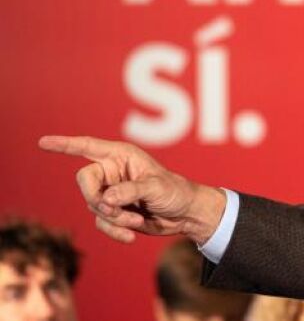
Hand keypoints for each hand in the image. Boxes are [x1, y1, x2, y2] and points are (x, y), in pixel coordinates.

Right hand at [38, 135, 225, 244]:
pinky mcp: (114, 211)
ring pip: (93, 206)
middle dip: (97, 199)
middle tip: (116, 209)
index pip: (87, 147)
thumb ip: (130, 190)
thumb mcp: (156, 188)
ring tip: (137, 219)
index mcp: (121, 156)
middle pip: (84, 182)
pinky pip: (101, 223)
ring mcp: (111, 192)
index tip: (43, 142)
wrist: (185, 214)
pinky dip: (115, 230)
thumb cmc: (175, 192)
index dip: (64, 144)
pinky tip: (131, 235)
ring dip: (113, 218)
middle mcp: (112, 172)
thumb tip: (106, 199)